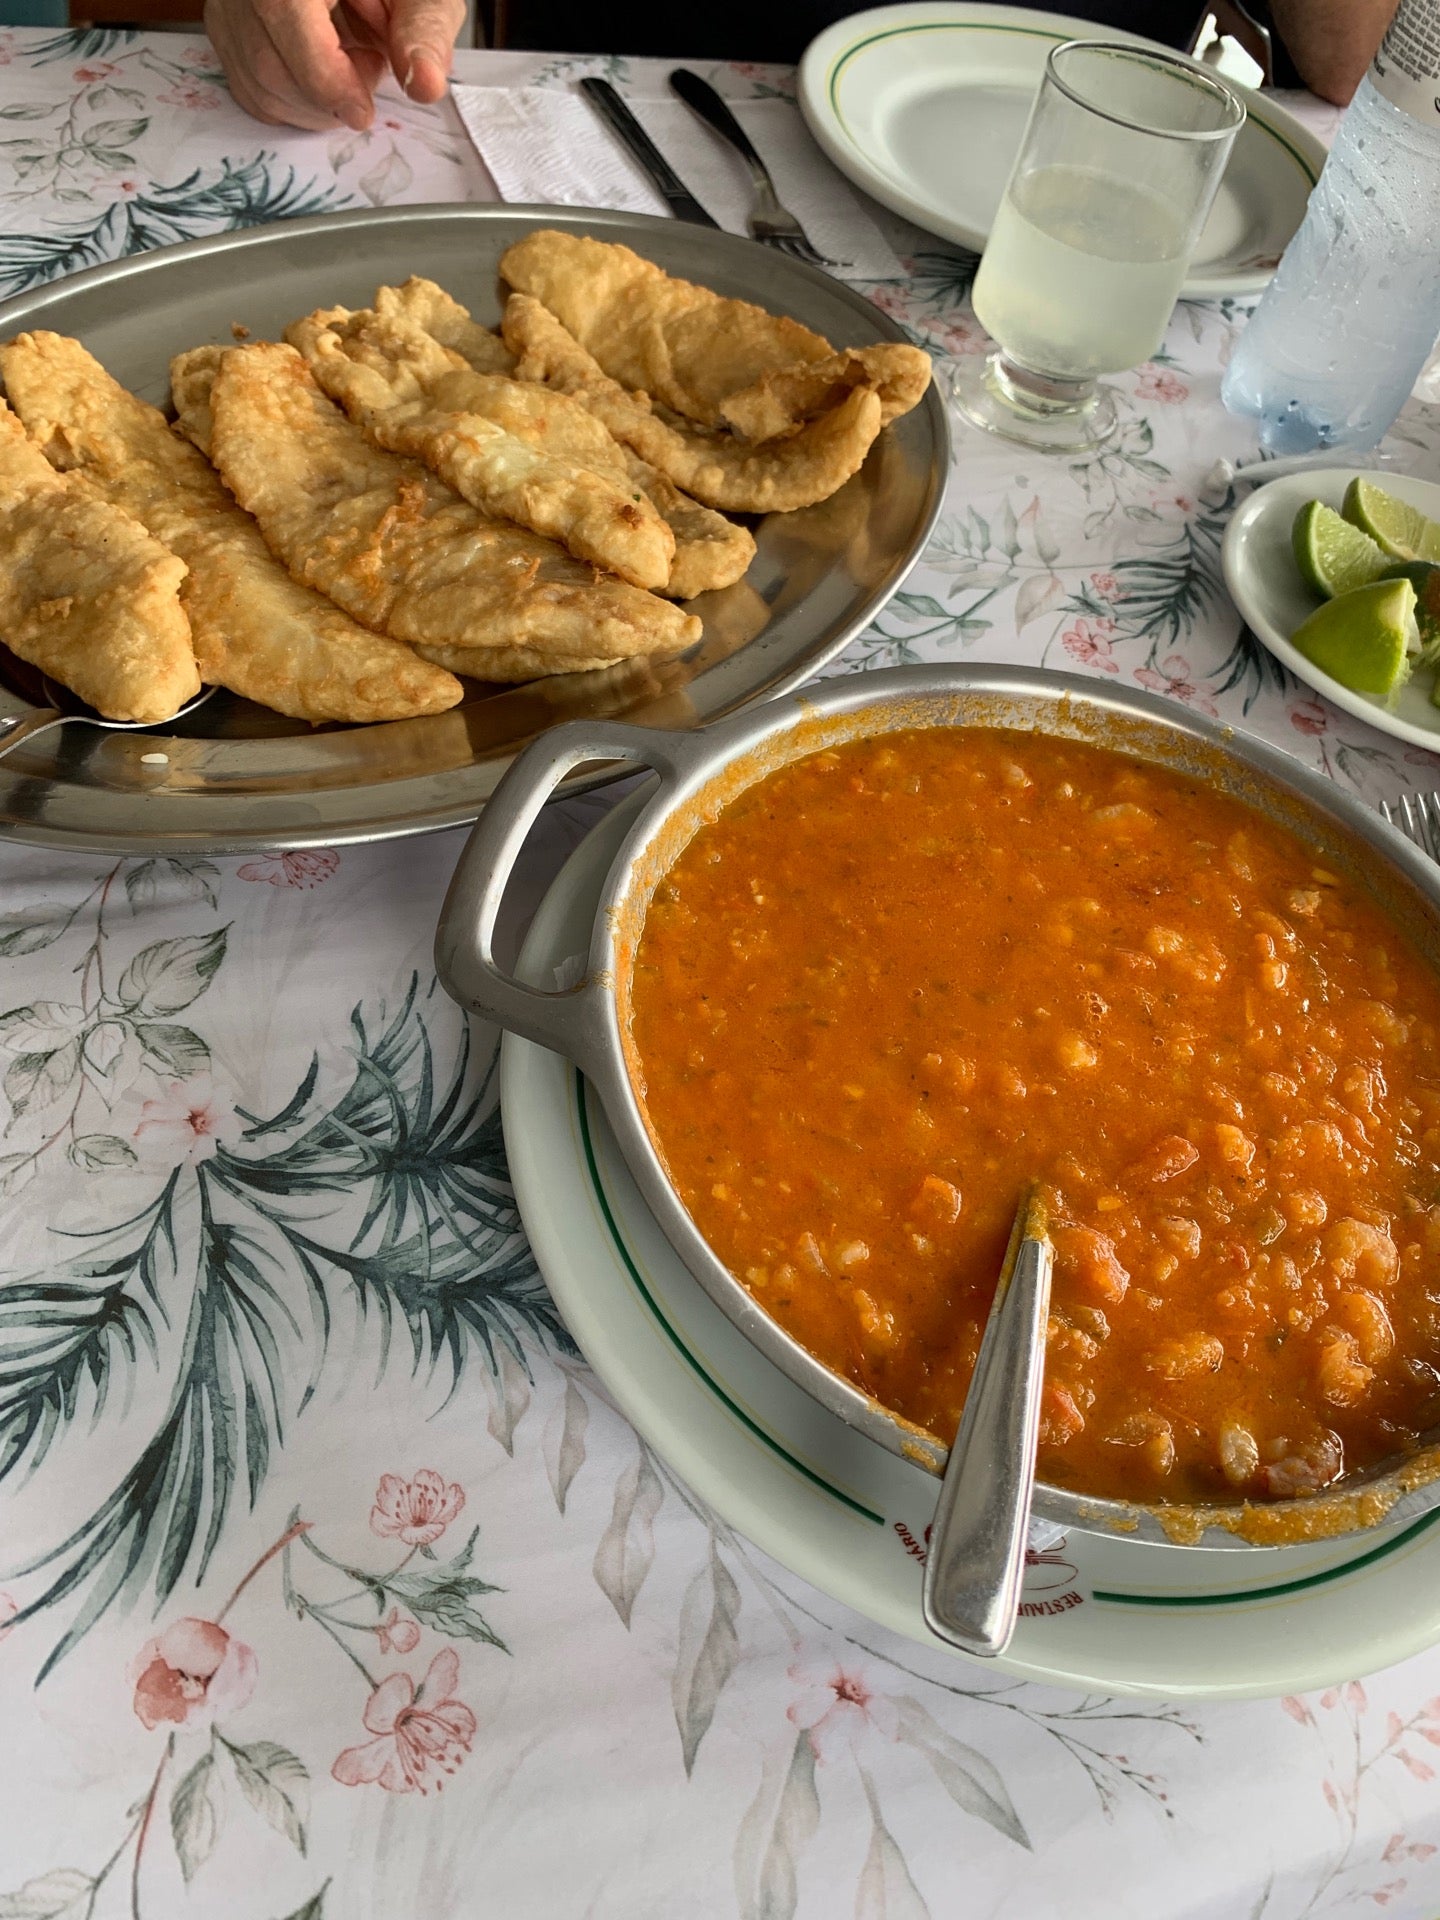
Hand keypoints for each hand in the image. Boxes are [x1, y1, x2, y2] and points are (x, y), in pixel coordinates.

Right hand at [203, 0, 464, 131]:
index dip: (326, 80)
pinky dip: (293, 102)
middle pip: (268, 64)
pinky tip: (325, 73)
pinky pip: (248, 86)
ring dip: (313, 103)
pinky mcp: (226, 23)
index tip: (363, 112)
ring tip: (351, 62)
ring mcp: (228, 2)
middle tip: (369, 68)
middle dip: (326, 97)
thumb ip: (424, 31)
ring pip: (256, 83)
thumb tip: (424, 86)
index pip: (286, 17)